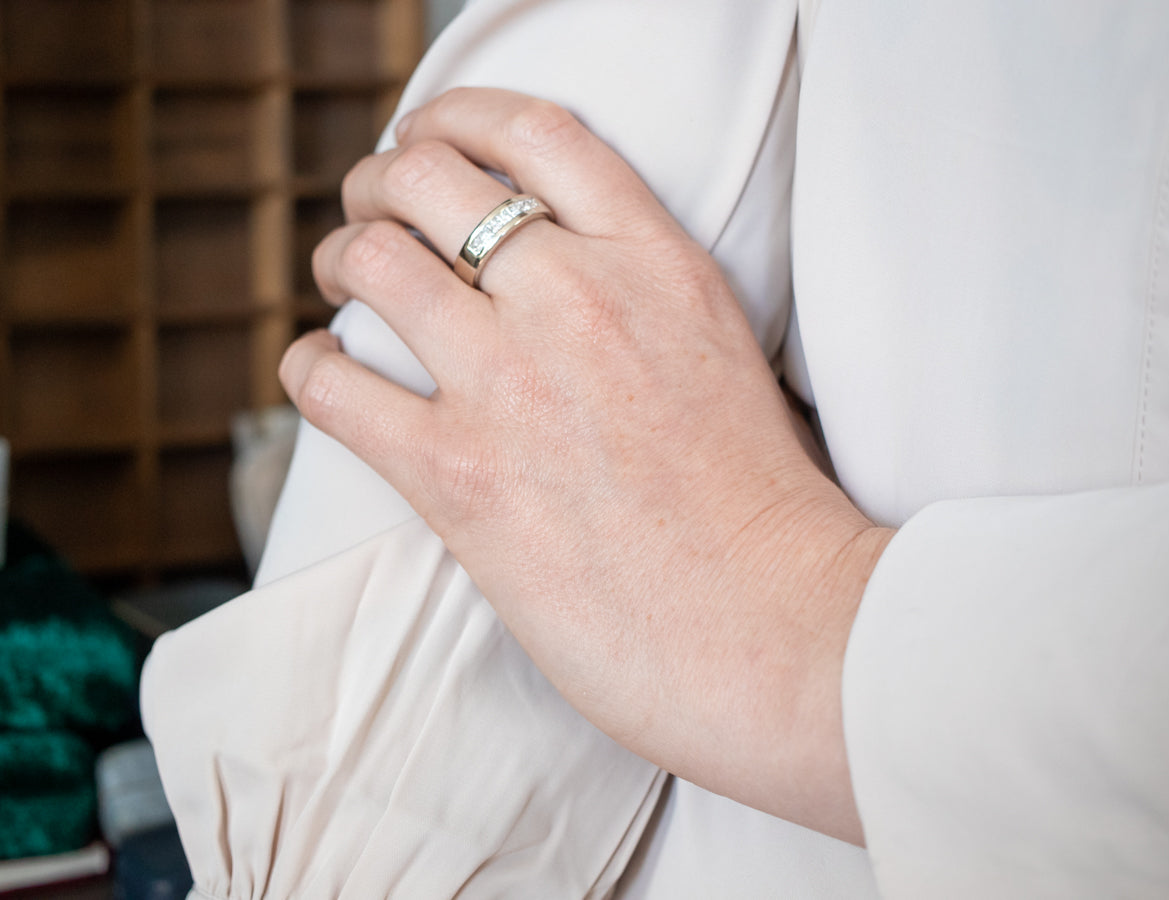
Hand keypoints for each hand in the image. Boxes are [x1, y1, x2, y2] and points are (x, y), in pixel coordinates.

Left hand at [279, 88, 891, 843]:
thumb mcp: (723, 353)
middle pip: (429, 178)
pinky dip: (310, 368)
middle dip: (380, 184)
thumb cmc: (761, 510)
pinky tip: (322, 373)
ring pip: (372, 263)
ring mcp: (514, 382)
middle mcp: (579, 299)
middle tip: (371, 213)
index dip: (459, 116)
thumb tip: (556, 278)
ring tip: (343, 282)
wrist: (775, 625)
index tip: (429, 135)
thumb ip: (642, 296)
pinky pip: (334, 385)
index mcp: (656, 263)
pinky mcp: (460, 475)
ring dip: (340, 261)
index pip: (535, 131)